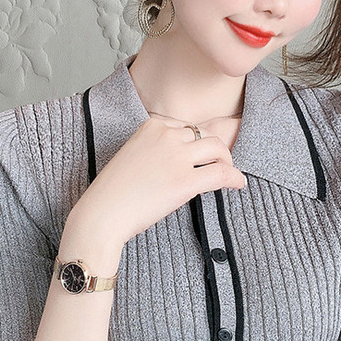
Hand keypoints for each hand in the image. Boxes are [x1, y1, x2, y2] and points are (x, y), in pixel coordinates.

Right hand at [74, 117, 246, 248]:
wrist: (102, 214)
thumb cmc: (113, 193)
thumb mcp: (133, 156)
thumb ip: (156, 150)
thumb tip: (180, 161)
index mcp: (152, 126)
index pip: (186, 128)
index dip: (197, 144)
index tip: (200, 157)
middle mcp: (166, 136)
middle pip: (205, 135)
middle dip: (216, 150)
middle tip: (219, 164)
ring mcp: (177, 157)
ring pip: (218, 149)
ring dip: (227, 161)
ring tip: (228, 174)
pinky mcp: (186, 181)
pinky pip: (221, 174)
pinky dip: (234, 178)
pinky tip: (238, 185)